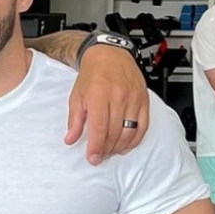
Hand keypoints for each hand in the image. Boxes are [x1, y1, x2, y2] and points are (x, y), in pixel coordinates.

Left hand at [66, 44, 147, 163]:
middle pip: (114, 133)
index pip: (100, 128)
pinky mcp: (144, 100)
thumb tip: (70, 139)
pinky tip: (125, 145)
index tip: (92, 158)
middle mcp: (119, 96)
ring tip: (110, 151)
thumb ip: (74, 120)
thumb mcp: (76, 96)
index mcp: (99, 95)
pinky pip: (143, 126)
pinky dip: (135, 139)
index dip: (96, 147)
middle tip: (99, 157)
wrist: (110, 55)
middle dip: (106, 150)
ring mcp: (134, 98)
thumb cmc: (92, 75)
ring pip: (130, 132)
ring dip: (119, 147)